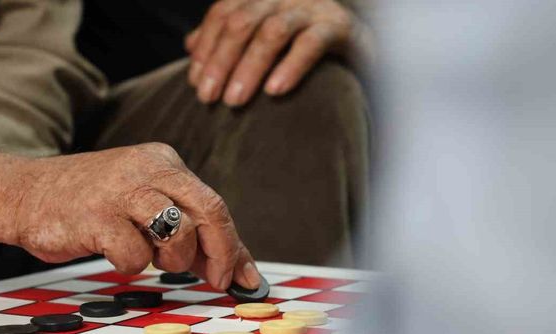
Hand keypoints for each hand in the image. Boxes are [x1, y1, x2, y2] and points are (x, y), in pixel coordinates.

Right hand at [0, 144, 261, 289]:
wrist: (23, 194)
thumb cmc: (92, 207)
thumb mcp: (146, 211)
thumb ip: (190, 236)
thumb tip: (239, 272)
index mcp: (164, 163)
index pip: (214, 204)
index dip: (233, 246)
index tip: (242, 279)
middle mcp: (147, 168)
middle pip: (208, 210)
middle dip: (219, 253)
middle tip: (215, 280)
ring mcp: (120, 190)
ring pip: (177, 231)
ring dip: (171, 259)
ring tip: (148, 257)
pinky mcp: (94, 216)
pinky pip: (134, 254)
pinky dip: (131, 265)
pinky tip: (112, 253)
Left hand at [186, 0, 371, 106]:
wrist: (365, 45)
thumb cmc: (306, 44)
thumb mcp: (265, 38)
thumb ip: (230, 37)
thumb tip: (190, 46)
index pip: (224, 13)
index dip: (206, 47)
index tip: (195, 84)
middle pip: (241, 21)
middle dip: (220, 61)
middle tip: (208, 99)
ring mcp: (313, 7)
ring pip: (272, 31)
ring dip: (248, 68)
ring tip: (234, 102)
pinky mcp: (339, 27)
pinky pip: (310, 44)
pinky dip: (290, 67)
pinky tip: (274, 92)